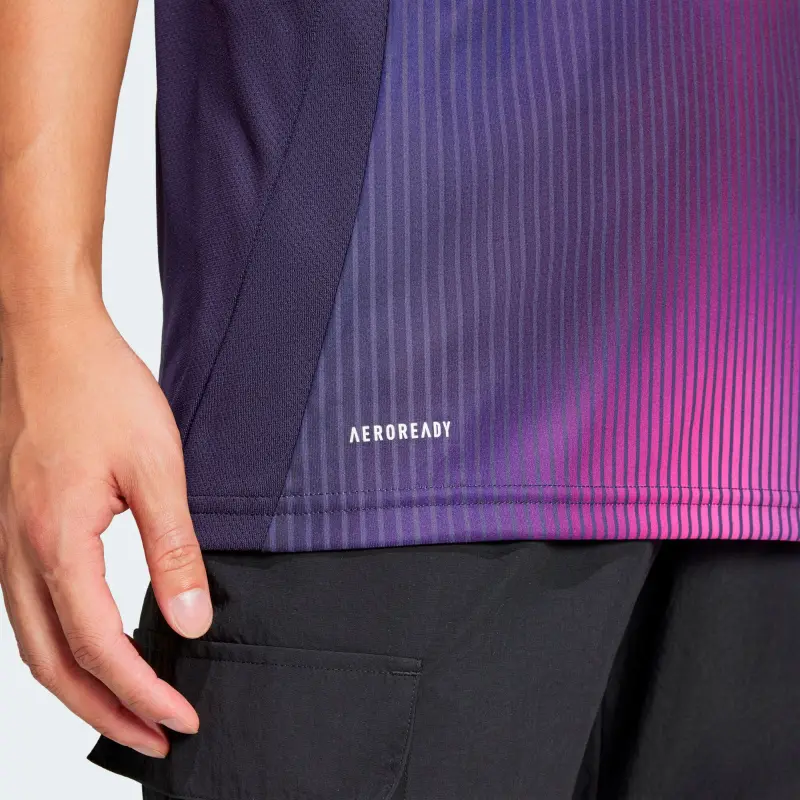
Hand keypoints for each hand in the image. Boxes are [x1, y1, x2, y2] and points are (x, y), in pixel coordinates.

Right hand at [0, 301, 211, 757]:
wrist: (50, 340)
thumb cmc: (100, 390)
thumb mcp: (156, 467)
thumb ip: (174, 548)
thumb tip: (191, 619)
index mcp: (56, 542)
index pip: (99, 646)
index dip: (142, 692)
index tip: (181, 718)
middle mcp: (18, 552)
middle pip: (54, 665)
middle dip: (105, 713)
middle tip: (155, 737)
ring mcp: (8, 541)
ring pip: (36, 644)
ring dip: (81, 687)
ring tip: (128, 709)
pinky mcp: (16, 527)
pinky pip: (31, 610)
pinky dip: (63, 647)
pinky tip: (95, 647)